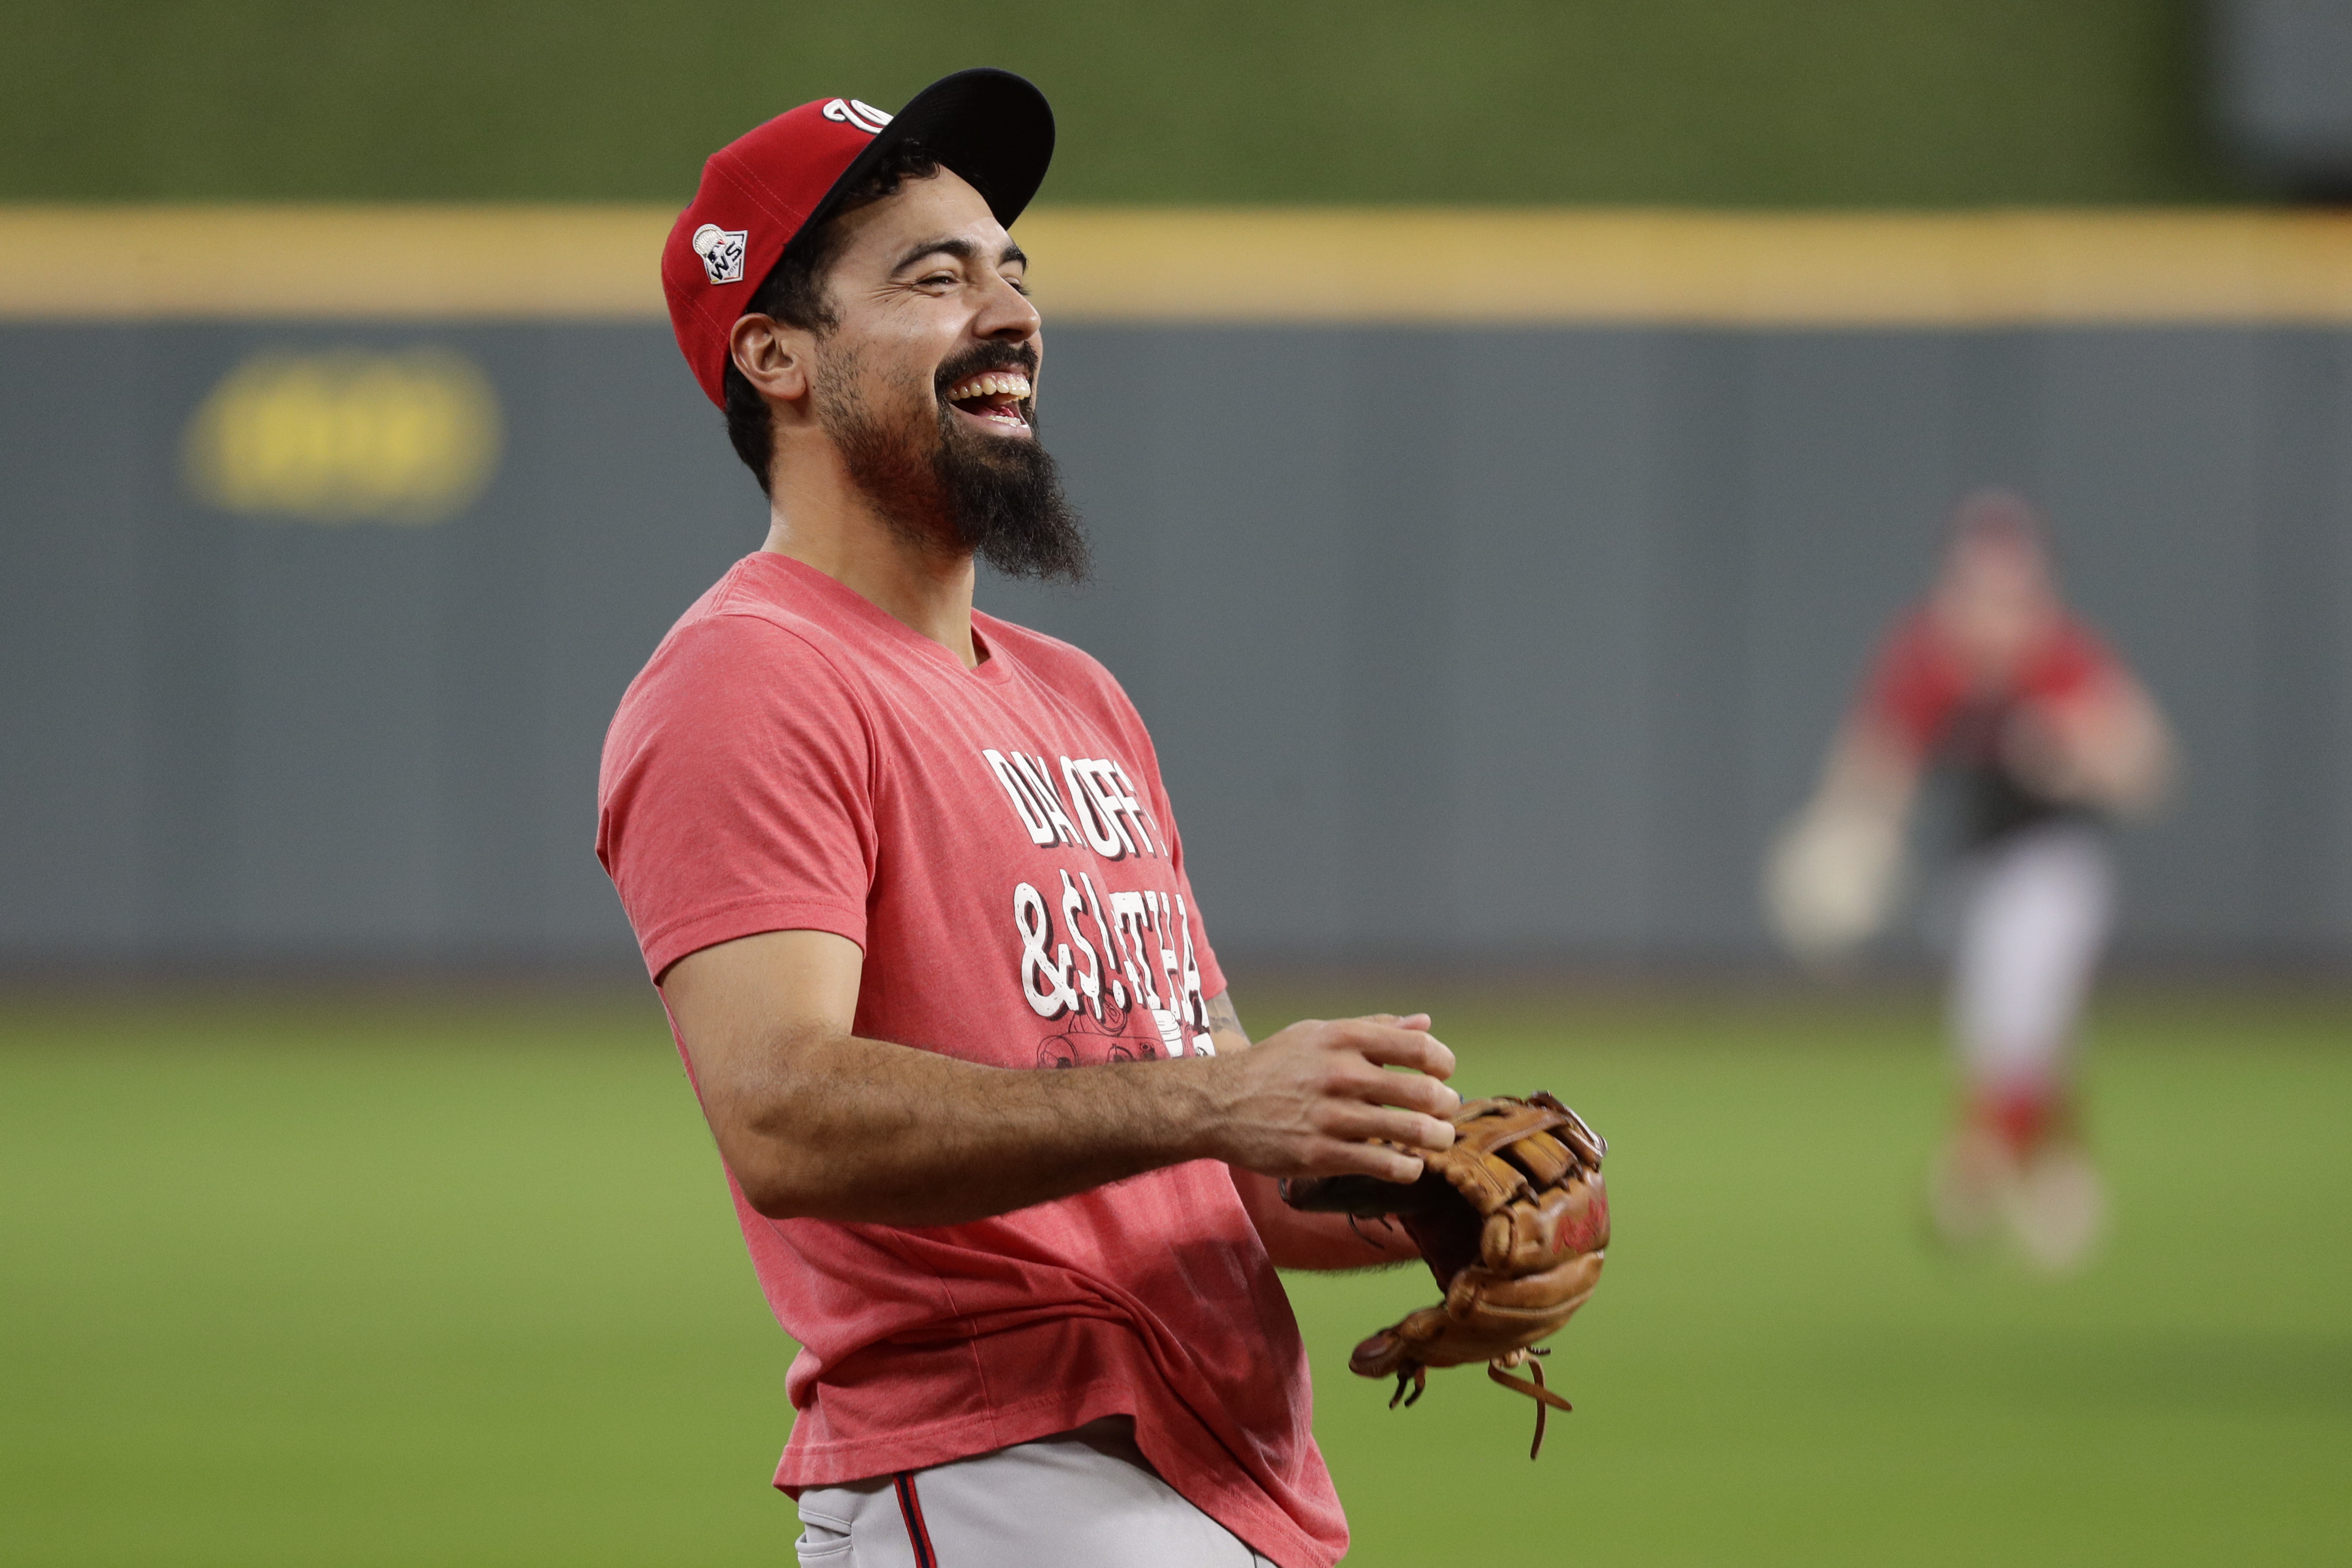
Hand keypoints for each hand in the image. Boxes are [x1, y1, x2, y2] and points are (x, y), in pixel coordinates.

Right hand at [1198, 1014, 1459, 1182]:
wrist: (1219, 1104)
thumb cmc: (1274, 1066)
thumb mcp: (1318, 1034)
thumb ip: (1374, 1028)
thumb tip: (1425, 1022)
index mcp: (1343, 1039)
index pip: (1417, 1046)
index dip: (1443, 1062)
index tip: (1444, 1073)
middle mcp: (1341, 1074)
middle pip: (1423, 1091)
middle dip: (1447, 1105)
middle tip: (1447, 1112)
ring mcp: (1331, 1117)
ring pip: (1411, 1131)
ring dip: (1436, 1139)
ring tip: (1438, 1140)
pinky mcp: (1321, 1155)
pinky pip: (1384, 1164)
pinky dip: (1409, 1168)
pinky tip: (1409, 1165)